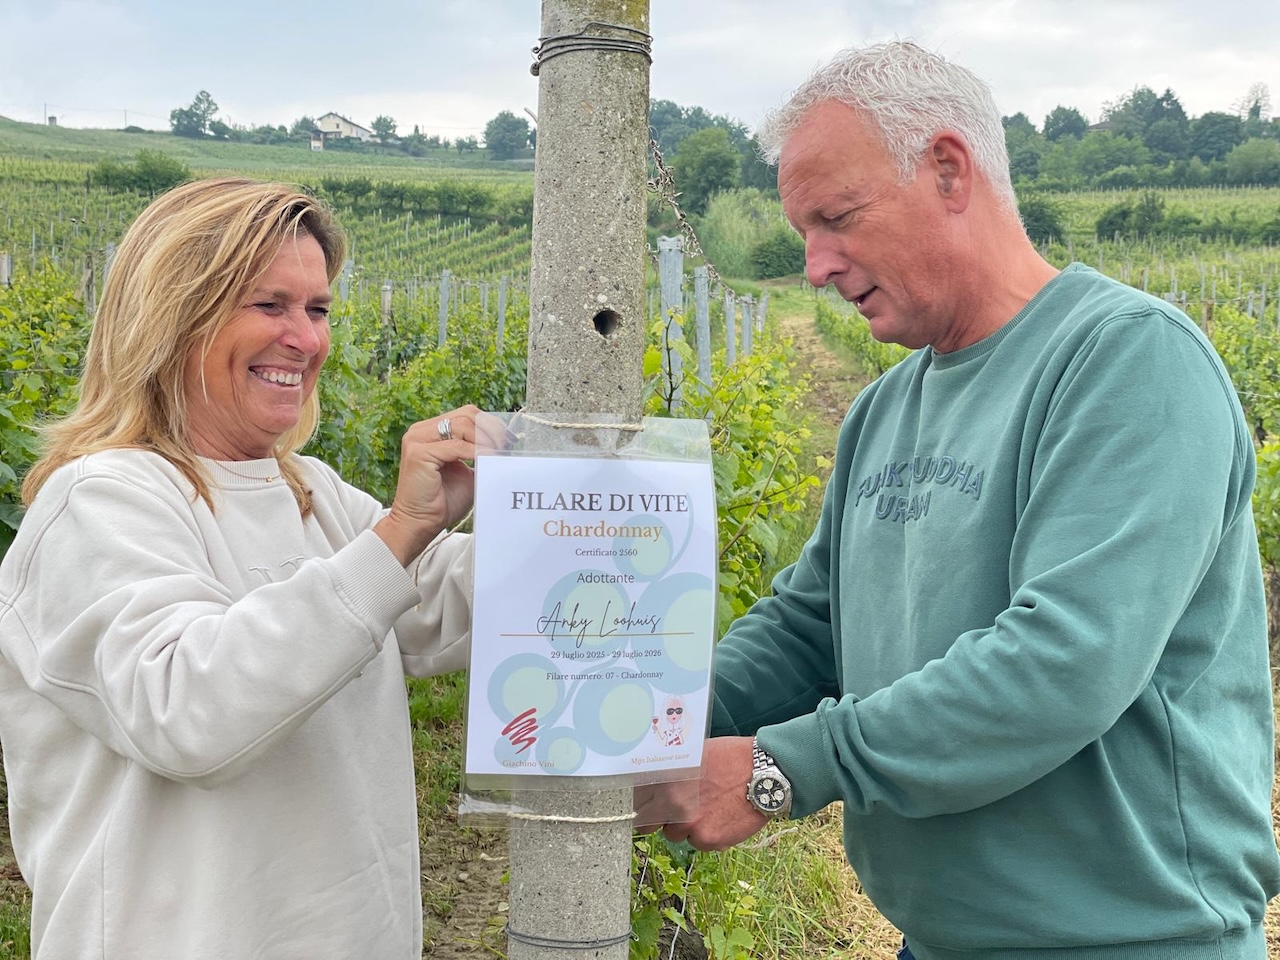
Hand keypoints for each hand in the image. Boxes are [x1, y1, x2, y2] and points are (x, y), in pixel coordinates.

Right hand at [375, 405, 508, 565]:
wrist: (420, 523)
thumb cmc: (443, 501)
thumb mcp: (468, 471)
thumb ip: (480, 453)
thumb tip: (506, 444)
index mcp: (432, 431)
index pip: (467, 414)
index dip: (491, 424)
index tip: (509, 440)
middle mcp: (421, 431)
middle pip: (466, 414)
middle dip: (492, 429)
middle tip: (506, 446)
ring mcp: (417, 439)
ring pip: (462, 426)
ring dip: (485, 440)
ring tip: (497, 454)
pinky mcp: (418, 453)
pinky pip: (456, 446)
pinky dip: (476, 452)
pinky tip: (488, 460)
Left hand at [634, 737, 769, 851]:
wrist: (765, 773)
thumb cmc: (731, 758)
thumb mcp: (694, 755)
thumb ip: (670, 771)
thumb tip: (652, 781)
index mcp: (665, 778)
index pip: (634, 800)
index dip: (639, 804)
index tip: (643, 806)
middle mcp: (672, 801)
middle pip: (645, 825)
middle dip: (656, 820)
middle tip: (670, 813)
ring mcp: (688, 823)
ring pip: (674, 835)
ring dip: (685, 827)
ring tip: (708, 809)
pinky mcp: (707, 839)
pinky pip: (698, 843)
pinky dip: (707, 835)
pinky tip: (722, 818)